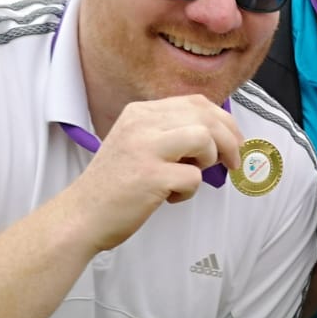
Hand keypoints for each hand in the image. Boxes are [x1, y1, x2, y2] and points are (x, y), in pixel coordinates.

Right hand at [67, 96, 242, 252]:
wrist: (82, 214)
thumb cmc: (117, 185)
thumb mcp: (138, 143)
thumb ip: (170, 132)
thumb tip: (220, 134)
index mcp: (140, 112)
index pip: (196, 102)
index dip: (224, 121)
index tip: (235, 141)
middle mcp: (142, 124)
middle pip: (206, 117)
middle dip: (230, 141)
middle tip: (233, 162)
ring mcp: (145, 148)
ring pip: (204, 139)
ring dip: (210, 160)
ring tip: (193, 175)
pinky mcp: (150, 176)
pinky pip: (193, 177)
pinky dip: (189, 191)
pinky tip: (170, 196)